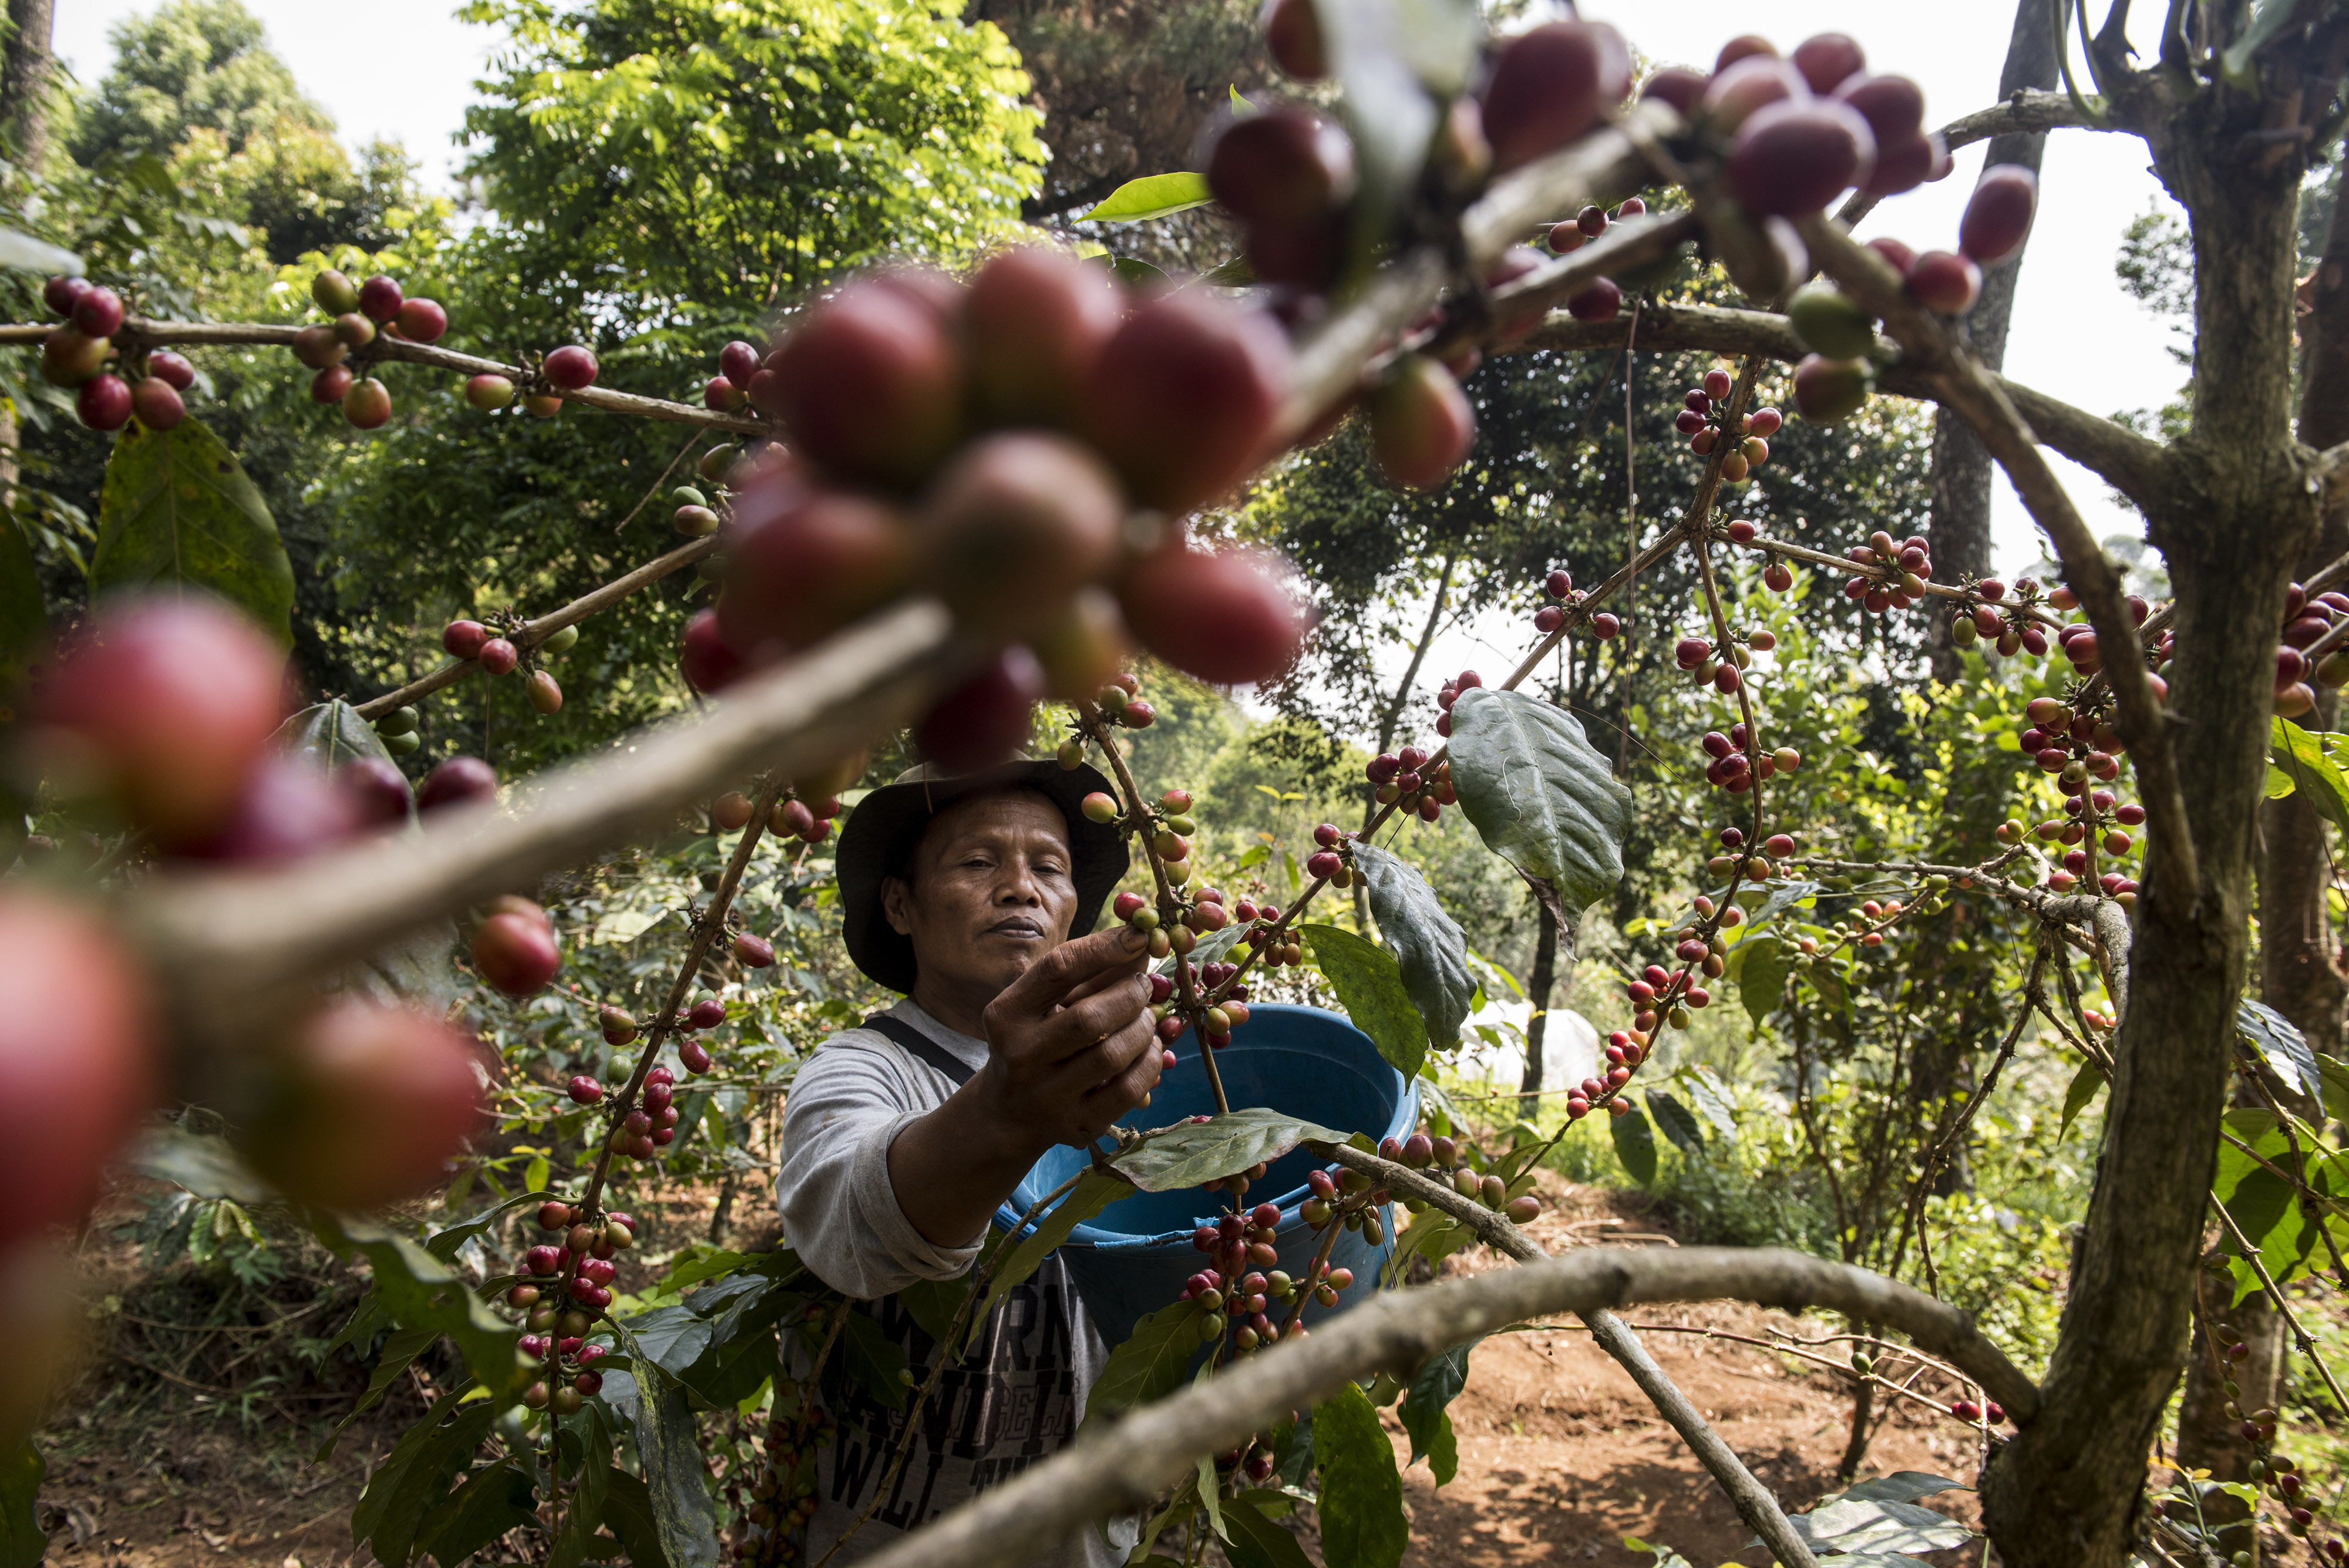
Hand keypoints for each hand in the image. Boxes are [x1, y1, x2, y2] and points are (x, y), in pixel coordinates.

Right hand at [887, 925, 1161, 1247]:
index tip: (1139, 936)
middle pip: (1090, 1018)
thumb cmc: (1037, 1039)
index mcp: (1005, 1015)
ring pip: (1113, 1055)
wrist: (1011, 1110)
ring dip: (1143, 1028)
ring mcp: (1047, 1096)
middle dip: (1130, 995)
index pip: (1058, 969)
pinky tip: (1149, 1049)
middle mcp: (1019, 1056)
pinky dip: (1150, 1063)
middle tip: (1143, 987)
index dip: (1104, 948)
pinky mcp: (1076, 1124)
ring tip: (1144, 1018)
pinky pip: (1128, 1089)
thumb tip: (1142, 941)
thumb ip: (1089, 972)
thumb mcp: (1046, 1002)